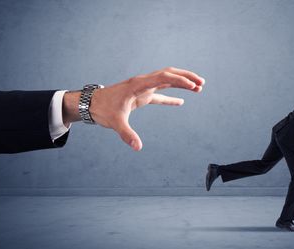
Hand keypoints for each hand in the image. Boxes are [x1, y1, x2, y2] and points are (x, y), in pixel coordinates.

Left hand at [63, 67, 204, 150]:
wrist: (91, 104)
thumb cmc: (102, 109)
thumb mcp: (115, 122)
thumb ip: (127, 134)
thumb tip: (138, 147)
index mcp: (138, 85)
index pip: (163, 77)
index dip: (180, 81)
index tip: (193, 86)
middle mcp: (143, 83)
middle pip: (169, 74)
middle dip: (186, 77)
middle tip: (201, 83)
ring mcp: (143, 88)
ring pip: (166, 81)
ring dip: (182, 83)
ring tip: (198, 88)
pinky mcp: (142, 96)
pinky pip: (160, 94)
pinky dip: (171, 97)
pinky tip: (181, 102)